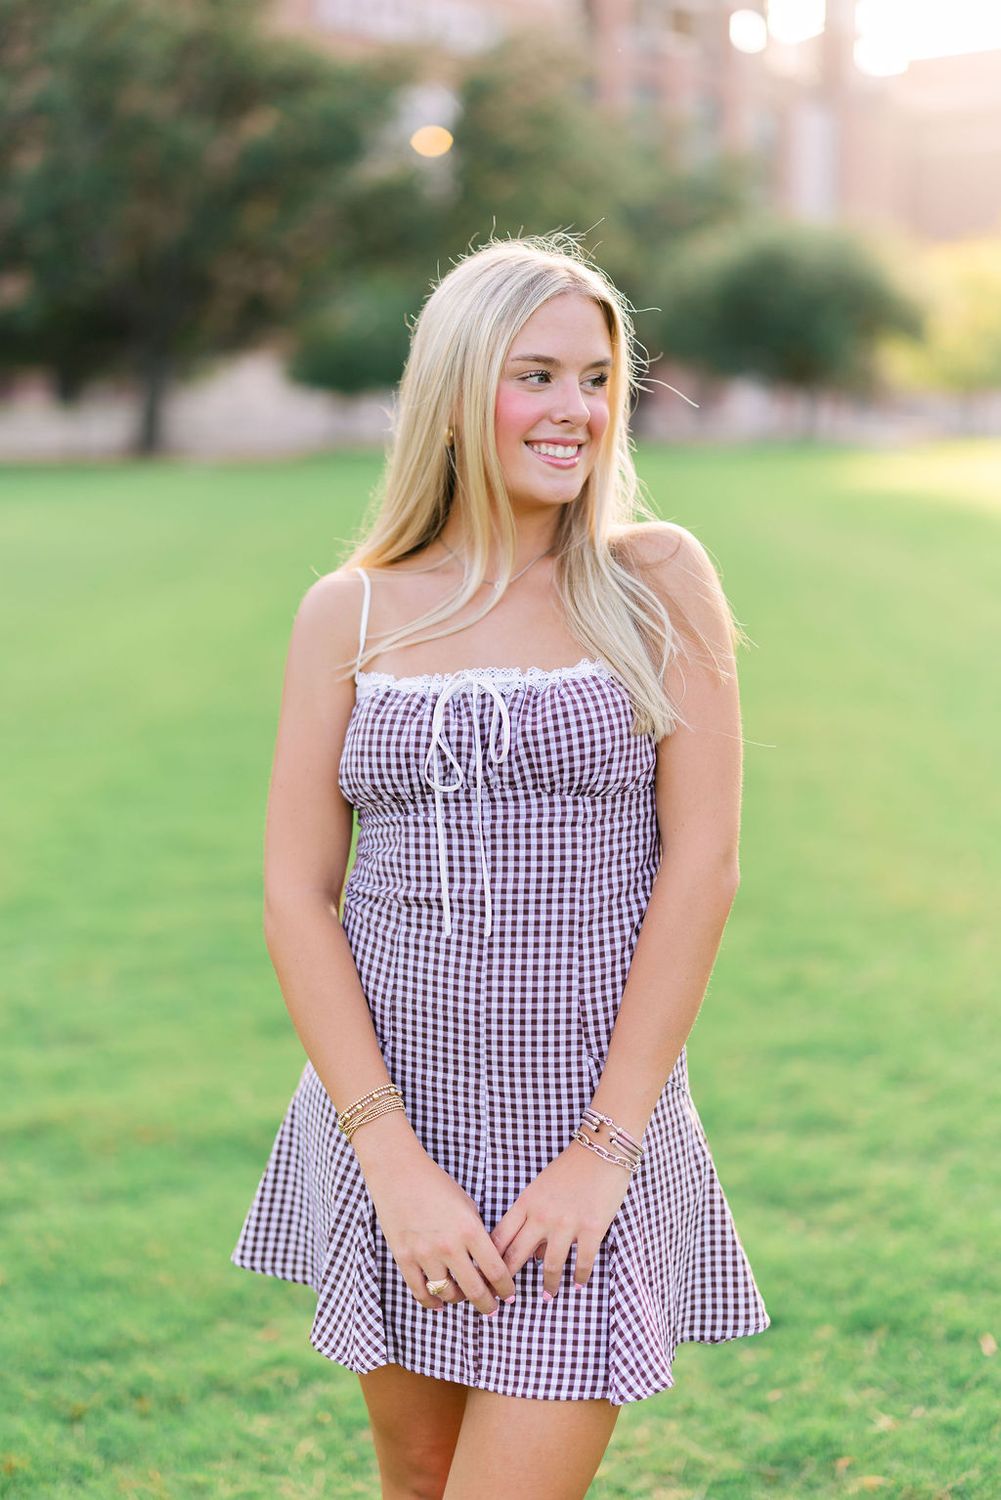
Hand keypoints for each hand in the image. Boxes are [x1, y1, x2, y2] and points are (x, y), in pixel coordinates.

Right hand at [365, 1146, 517, 1314]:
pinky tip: (441, 1302)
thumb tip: (487, 1262)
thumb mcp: (467, 1205)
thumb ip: (477, 1234)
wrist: (399, 1172)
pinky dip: (433, 1302)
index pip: (496, 1270)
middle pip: (474, 1290)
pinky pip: (421, 1292)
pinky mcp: (404, 1258)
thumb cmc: (436, 1185)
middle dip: (488, 1304)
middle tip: (493, 1308)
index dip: (506, 1288)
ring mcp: (424, 1254)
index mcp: (470, 1229)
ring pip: (448, 1294)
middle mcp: (449, 1245)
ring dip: (459, 1299)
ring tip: (464, 1296)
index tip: (509, 1294)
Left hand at [487, 1139, 631, 1297]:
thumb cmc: (570, 1169)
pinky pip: (583, 1262)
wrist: (601, 1149)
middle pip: (517, 1255)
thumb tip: (536, 1256)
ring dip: (549, 1286)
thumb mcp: (542, 1189)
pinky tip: (579, 1284)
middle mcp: (542, 1215)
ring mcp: (567, 1223)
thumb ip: (533, 1220)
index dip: (491, 1261)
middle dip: (509, 1280)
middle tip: (508, 1297)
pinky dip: (580, 1277)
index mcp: (526, 1203)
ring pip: (551, 1266)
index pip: (500, 1238)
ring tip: (547, 1297)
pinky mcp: (592, 1229)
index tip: (488, 1277)